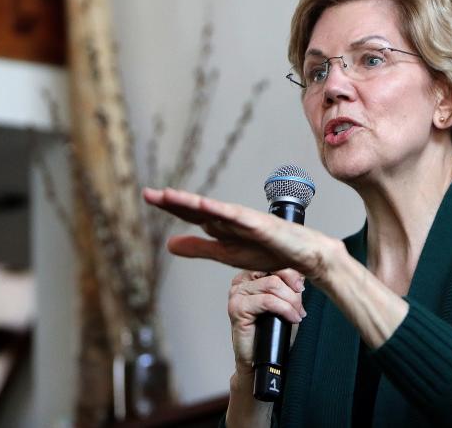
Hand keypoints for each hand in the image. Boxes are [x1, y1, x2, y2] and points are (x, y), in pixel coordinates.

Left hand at [142, 187, 337, 278]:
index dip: (170, 206)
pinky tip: (206, 206)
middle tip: (149, 193)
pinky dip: (222, 211)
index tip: (147, 196)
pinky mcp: (261, 225)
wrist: (304, 257)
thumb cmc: (269, 251)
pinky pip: (239, 217)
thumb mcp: (226, 253)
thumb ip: (199, 248)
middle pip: (198, 208)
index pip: (191, 214)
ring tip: (170, 196)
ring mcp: (246, 219)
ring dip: (193, 202)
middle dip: (174, 201)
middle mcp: (231, 218)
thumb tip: (168, 244)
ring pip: (214, 209)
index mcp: (221, 225)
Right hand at [227, 268, 305, 374]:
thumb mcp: (286, 302)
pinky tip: (292, 318)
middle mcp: (241, 281)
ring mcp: (237, 294)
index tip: (302, 288)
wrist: (261, 360)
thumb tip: (303, 272)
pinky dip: (285, 309)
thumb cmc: (273, 332)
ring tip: (297, 314)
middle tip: (300, 308)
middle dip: (293, 290)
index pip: (274, 261)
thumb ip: (290, 286)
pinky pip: (267, 300)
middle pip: (276, 272)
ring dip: (291, 301)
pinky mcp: (237, 308)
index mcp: (251, 275)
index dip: (293, 274)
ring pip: (273, 285)